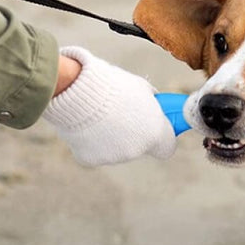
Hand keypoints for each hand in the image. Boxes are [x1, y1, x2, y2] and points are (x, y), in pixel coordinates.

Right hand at [43, 46, 176, 165]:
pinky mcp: (90, 159)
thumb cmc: (112, 85)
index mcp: (155, 133)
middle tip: (121, 115)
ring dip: (111, 136)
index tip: (155, 129)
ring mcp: (113, 157)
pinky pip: (95, 150)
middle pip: (139, 147)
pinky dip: (92, 141)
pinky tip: (87, 124)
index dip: (161, 138)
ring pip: (116, 149)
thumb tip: (153, 102)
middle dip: (133, 134)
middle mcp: (136, 150)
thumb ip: (151, 102)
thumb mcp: (141, 88)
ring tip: (99, 114)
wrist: (78, 90)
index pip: (167, 148)